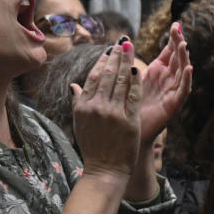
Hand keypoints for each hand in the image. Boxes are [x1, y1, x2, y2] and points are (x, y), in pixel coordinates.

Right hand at [71, 40, 140, 177]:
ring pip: (121, 81)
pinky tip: (140, 69)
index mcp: (83, 106)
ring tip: (130, 49)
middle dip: (116, 56)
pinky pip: (134, 95)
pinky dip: (136, 81)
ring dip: (127, 62)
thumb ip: (77, 102)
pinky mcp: (128, 120)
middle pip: (108, 75)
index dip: (102, 61)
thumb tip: (73, 85)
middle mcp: (96, 106)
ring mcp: (112, 113)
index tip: (108, 50)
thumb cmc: (93, 148)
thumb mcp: (80, 124)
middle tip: (122, 43)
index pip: (93, 77)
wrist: (104, 170)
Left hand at [139, 22, 192, 143]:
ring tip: (183, 44)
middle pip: (177, 58)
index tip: (174, 24)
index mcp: (157, 72)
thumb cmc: (127, 106)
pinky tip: (188, 68)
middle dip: (178, 43)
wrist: (128, 132)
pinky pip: (183, 90)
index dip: (172, 38)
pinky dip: (186, 79)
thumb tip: (123, 42)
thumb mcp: (128, 79)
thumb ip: (128, 62)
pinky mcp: (174, 105)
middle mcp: (168, 80)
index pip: (168, 52)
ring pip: (182, 71)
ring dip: (184, 57)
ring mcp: (172, 92)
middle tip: (178, 29)